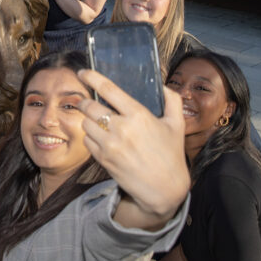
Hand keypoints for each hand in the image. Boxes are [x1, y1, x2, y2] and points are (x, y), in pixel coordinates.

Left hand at [78, 69, 189, 219]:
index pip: (108, 89)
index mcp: (138, 115)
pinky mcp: (103, 160)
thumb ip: (172, 100)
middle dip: (85, 102)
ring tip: (96, 121)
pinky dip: (89, 137)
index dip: (92, 77)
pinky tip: (99, 137)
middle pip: (89, 106)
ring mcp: (110, 145)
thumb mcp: (177, 125)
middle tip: (88, 102)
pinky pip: (87, 141)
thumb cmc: (171, 155)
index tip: (83, 72)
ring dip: (88, 120)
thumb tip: (162, 85)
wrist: (164, 189)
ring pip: (85, 124)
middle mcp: (121, 128)